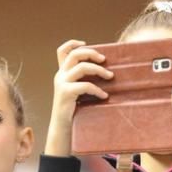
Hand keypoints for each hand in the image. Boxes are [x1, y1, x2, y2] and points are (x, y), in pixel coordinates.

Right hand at [45, 40, 112, 155]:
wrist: (62, 127)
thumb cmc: (74, 109)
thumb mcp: (77, 90)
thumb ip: (84, 80)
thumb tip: (106, 71)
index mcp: (62, 72)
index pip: (62, 51)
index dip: (73, 43)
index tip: (86, 44)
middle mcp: (60, 75)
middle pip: (75, 55)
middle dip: (92, 53)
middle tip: (105, 60)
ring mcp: (62, 83)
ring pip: (81, 67)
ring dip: (99, 70)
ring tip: (110, 76)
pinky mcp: (65, 93)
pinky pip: (85, 86)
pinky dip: (97, 89)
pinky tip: (104, 96)